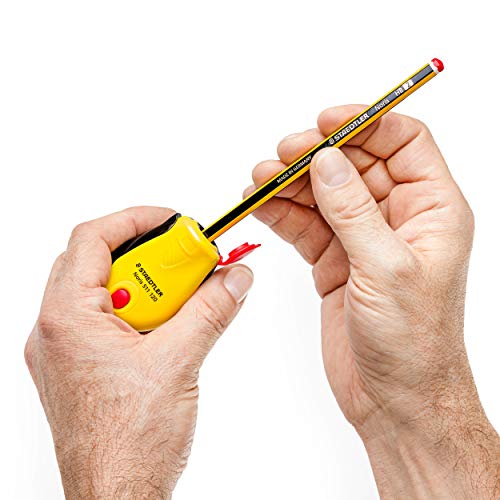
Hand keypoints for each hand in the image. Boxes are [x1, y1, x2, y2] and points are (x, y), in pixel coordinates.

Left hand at [24, 206, 252, 498]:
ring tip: (183, 299)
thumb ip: (212, 310)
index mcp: (68, 318)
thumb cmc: (130, 444)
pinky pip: (106, 320)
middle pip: (97, 261)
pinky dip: (140, 312)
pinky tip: (168, 328)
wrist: (116, 499)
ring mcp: (66, 350)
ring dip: (147, 285)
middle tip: (188, 262)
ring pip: (103, 291)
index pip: (92, 237)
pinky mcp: (80, 367)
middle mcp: (57, 330)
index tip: (174, 221)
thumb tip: (236, 277)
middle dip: (148, 255)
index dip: (136, 219)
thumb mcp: (180, 362)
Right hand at [246, 106, 499, 497]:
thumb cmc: (412, 342)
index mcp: (431, 211)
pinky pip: (307, 225)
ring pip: (325, 194)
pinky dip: (283, 213)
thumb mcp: (386, 268)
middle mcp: (398, 218)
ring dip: (291, 183)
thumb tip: (327, 160)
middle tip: (281, 156)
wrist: (394, 399)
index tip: (326, 122)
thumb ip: (353, 210)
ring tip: (259, 179)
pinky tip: (261, 204)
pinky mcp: (336, 261)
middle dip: (316, 154)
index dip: (365, 123)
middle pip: (354, 164)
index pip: (403, 142)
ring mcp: (363, 239)